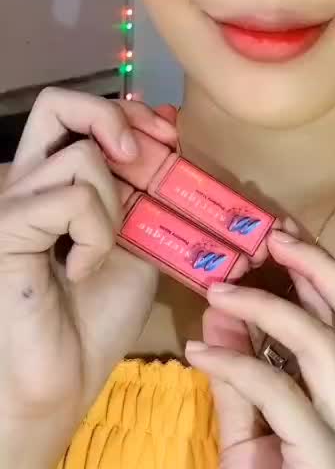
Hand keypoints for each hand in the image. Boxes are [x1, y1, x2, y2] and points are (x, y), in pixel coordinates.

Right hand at [0, 89, 179, 454]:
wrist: (62, 382)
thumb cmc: (96, 317)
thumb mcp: (138, 237)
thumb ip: (146, 186)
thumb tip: (168, 122)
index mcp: (51, 179)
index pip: (77, 112)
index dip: (126, 113)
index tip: (168, 138)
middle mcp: (24, 181)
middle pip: (56, 103)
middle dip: (112, 119)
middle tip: (141, 159)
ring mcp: (9, 202)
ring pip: (82, 156)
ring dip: (115, 205)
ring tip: (101, 252)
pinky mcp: (5, 227)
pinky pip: (73, 198)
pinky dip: (96, 234)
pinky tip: (81, 270)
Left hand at [185, 227, 334, 468]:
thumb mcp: (255, 439)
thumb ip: (239, 383)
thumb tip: (218, 314)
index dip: (322, 272)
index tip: (285, 235)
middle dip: (320, 266)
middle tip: (273, 236)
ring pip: (321, 345)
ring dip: (264, 307)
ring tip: (217, 291)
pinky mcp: (328, 462)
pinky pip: (277, 390)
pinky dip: (233, 364)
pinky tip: (199, 353)